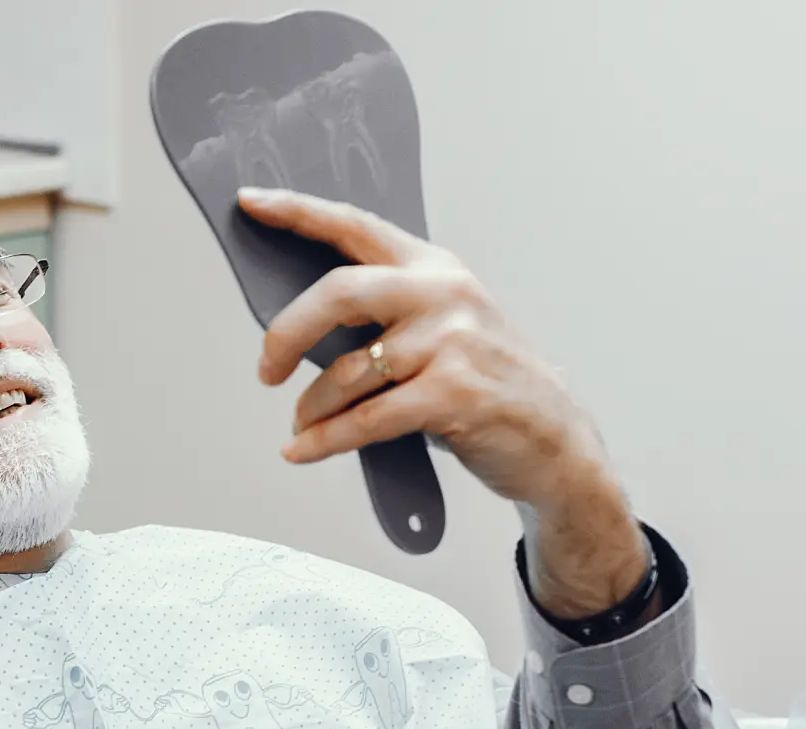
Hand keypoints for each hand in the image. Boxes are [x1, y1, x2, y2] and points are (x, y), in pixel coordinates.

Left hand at [239, 187, 648, 616]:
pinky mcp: (454, 394)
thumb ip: (385, 314)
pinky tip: (303, 449)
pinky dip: (326, 439)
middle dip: (286, 332)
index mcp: (434, 268)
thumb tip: (299, 325)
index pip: (355, 226)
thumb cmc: (488, 382)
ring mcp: (453, 343)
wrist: (555, 440)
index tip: (250, 202)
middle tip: (264, 369)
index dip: (297, 211)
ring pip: (348, 371)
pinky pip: (366, 419)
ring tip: (303, 425)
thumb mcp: (445, 327)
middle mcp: (444, 294)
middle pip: (339, 293)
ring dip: (312, 407)